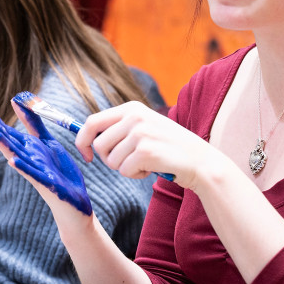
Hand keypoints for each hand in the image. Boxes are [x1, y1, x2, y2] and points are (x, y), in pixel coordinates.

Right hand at [0, 101, 92, 215]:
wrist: (75, 200)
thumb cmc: (60, 172)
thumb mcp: (47, 142)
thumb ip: (33, 123)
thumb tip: (17, 102)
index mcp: (28, 149)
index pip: (8, 133)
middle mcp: (28, 159)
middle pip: (9, 142)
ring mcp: (36, 171)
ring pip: (17, 156)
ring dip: (4, 146)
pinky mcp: (47, 183)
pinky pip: (33, 174)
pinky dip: (22, 167)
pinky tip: (12, 161)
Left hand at [76, 101, 230, 191]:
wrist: (201, 161)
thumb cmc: (170, 148)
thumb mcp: (145, 127)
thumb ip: (120, 128)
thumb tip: (86, 138)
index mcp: (132, 108)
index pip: (92, 122)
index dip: (83, 141)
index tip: (87, 157)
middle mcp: (135, 116)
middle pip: (99, 145)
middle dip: (109, 160)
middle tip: (130, 162)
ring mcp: (141, 132)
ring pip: (111, 161)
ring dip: (126, 168)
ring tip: (146, 163)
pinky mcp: (146, 151)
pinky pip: (124, 171)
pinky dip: (136, 175)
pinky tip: (152, 169)